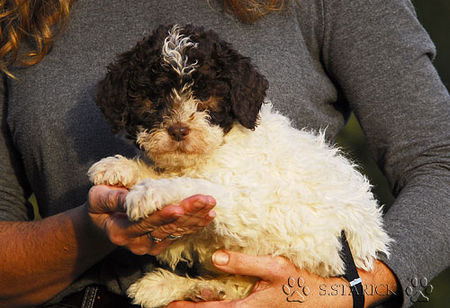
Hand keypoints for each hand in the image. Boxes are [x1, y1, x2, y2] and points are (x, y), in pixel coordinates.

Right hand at [87, 185, 215, 254]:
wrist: (102, 224)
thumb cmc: (100, 206)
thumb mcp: (98, 197)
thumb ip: (112, 198)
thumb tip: (128, 197)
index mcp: (120, 231)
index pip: (145, 223)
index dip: (163, 216)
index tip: (179, 208)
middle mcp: (137, 243)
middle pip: (166, 227)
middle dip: (188, 212)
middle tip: (206, 199)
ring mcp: (150, 246)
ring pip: (177, 231)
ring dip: (196, 218)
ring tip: (211, 204)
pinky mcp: (159, 243)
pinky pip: (179, 234)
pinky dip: (195, 225)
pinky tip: (208, 215)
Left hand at [168, 250, 353, 306]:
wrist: (325, 297)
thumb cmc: (300, 283)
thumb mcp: (273, 268)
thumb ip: (244, 263)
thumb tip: (216, 258)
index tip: (170, 306)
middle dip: (194, 307)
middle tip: (173, 303)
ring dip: (206, 303)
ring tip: (188, 297)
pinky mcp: (259, 304)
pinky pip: (234, 304)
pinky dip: (220, 299)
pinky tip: (214, 290)